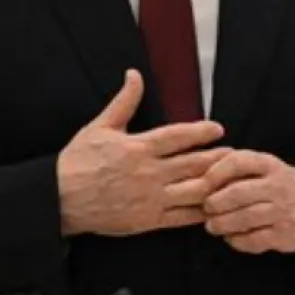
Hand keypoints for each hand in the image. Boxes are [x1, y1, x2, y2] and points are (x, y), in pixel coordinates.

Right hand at [58, 69, 227, 237]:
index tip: (218, 129)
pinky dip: (200, 212)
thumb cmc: (78, 161)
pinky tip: (212, 207)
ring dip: (214, 184)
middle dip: (217, 158)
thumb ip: (124, 102)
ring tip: (229, 179)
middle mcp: (149, 172)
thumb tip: (134, 74)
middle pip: (193, 163)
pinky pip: (182, 217)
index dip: (201, 132)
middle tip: (235, 153)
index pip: (178, 136)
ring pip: (193, 191)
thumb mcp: (100, 126)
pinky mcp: (148, 220)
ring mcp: (151, 197)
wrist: (60, 197)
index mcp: (138, 147)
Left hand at [202, 150, 294, 253]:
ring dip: (222, 224)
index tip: (202, 182)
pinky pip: (255, 240)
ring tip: (212, 226)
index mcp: (269, 165)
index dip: (216, 172)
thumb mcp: (264, 168)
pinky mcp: (284, 235)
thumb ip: (236, 167)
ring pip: (245, 218)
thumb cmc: (279, 185)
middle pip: (238, 193)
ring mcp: (282, 212)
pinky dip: (237, 241)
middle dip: (215, 202)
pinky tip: (230, 238)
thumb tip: (199, 172)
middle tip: (205, 208)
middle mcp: (277, 187)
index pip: (239, 162)